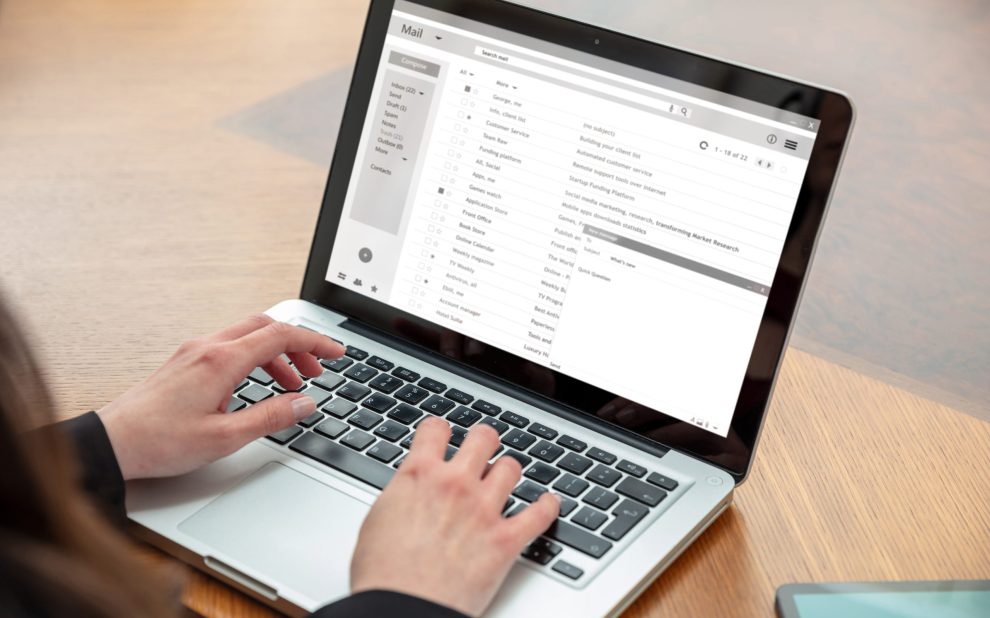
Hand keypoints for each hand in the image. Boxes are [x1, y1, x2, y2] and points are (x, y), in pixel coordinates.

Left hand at [97, 314, 344, 479]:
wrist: (112, 443)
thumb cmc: (159, 442)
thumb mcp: (226, 438)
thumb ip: (271, 417)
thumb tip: (305, 403)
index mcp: (220, 361)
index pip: (280, 336)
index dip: (315, 342)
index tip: (337, 353)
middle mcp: (206, 348)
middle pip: (265, 327)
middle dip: (298, 344)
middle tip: (317, 369)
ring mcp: (193, 352)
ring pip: (247, 336)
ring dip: (276, 354)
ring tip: (292, 383)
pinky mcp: (184, 362)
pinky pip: (229, 347)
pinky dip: (253, 359)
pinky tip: (255, 387)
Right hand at [350, 417, 559, 616]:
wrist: (403, 609)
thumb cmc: (383, 574)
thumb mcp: (377, 520)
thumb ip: (401, 496)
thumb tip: (408, 492)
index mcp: (419, 476)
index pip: (436, 430)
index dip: (439, 430)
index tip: (442, 434)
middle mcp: (455, 484)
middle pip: (483, 439)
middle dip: (484, 440)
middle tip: (483, 447)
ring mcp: (484, 510)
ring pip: (511, 468)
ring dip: (509, 471)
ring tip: (507, 477)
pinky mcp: (505, 540)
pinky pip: (539, 514)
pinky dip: (548, 506)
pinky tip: (548, 503)